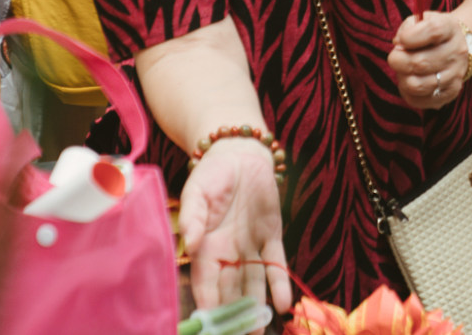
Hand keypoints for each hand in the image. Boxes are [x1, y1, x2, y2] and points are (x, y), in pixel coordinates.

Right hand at [179, 137, 291, 317]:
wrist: (240, 155)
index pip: (205, 280)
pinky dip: (279, 284)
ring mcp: (251, 246)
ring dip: (255, 308)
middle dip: (232, 315)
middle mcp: (228, 252)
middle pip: (229, 290)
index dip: (208, 300)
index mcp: (205, 246)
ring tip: (258, 331)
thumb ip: (193, 217)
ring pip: (253, 284)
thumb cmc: (212, 175)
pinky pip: (276, 264)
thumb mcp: (196, 192)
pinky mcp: (272, 236)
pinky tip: (283, 304)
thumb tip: (188, 243)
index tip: (209, 320)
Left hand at [389, 10, 471, 109]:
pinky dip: (407, 91)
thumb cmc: (432, 34)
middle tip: (396, 56)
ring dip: (402, 77)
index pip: (433, 31)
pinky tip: (412, 79)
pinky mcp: (450, 93)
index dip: (410, 37)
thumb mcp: (422, 20)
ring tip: (404, 69)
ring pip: (416, 85)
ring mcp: (455, 75)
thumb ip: (407, 28)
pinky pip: (417, 100)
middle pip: (419, 63)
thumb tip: (398, 44)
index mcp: (451, 29)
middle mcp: (457, 52)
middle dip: (397, 60)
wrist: (457, 48)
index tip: (401, 40)